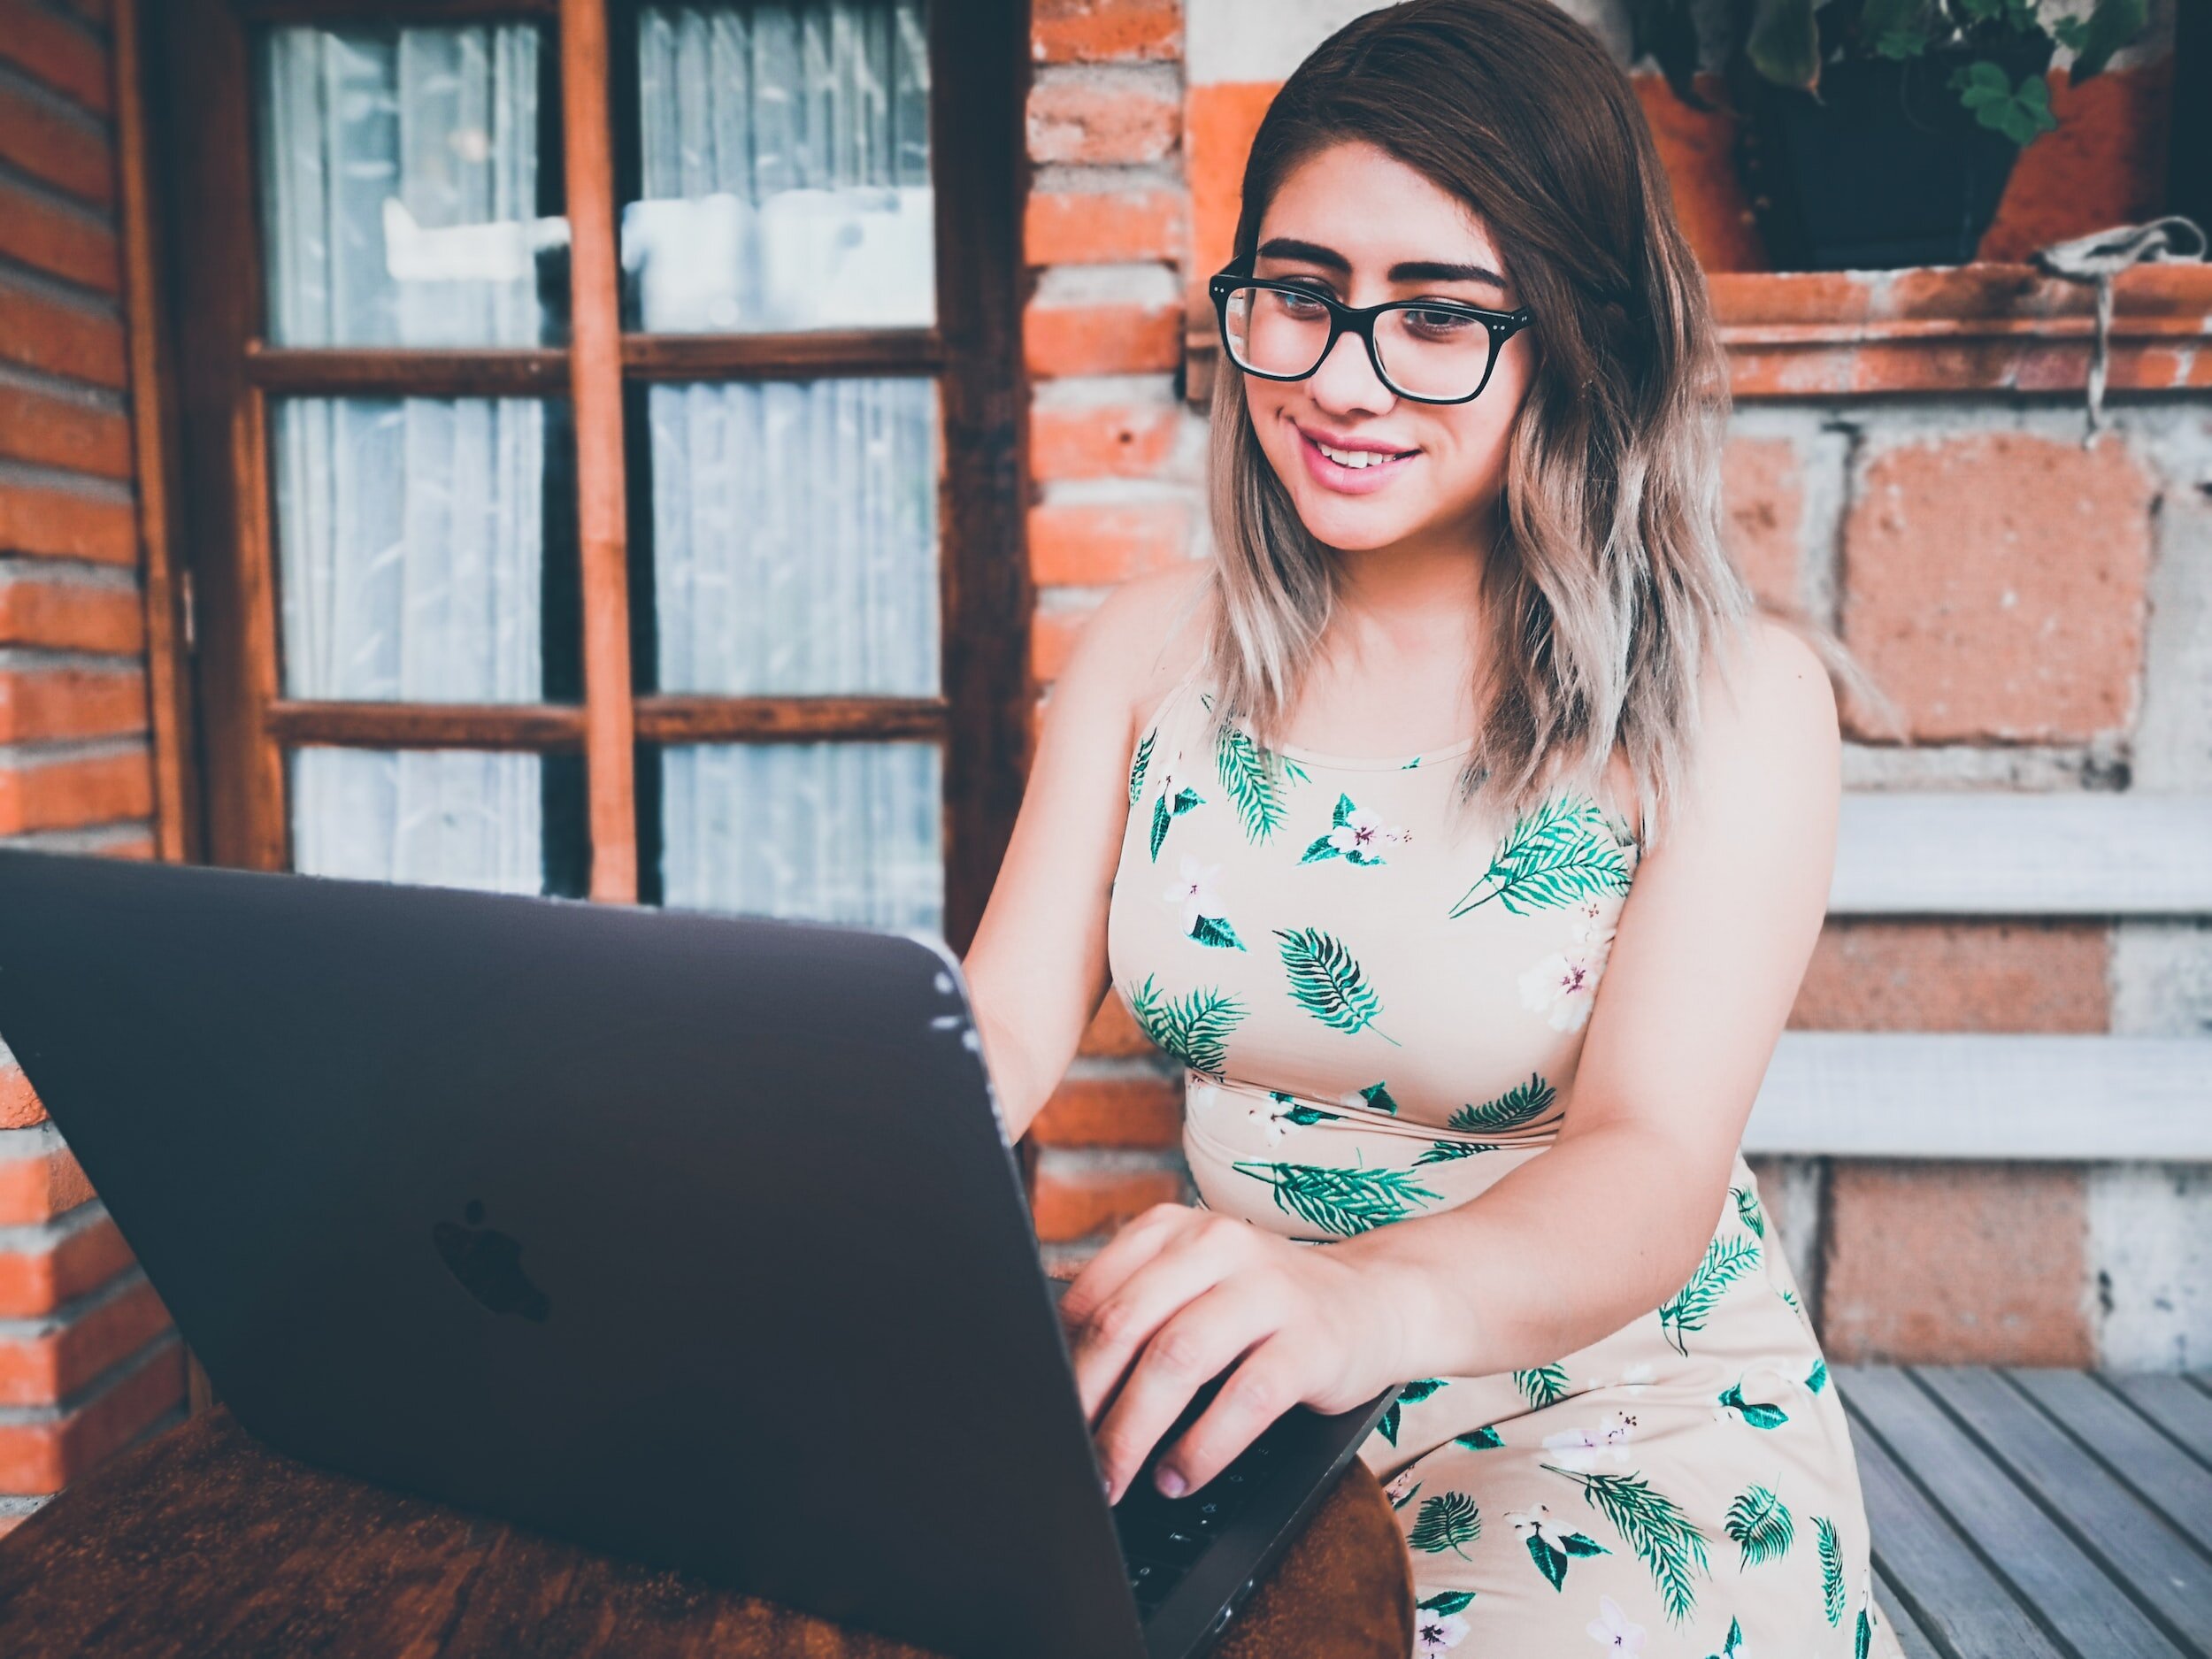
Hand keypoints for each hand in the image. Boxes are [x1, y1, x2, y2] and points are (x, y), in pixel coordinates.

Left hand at [1058, 1204, 1407, 1504]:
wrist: (1374, 1300)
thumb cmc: (1265, 1304)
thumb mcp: (1194, 1286)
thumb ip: (1134, 1311)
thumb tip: (1055, 1377)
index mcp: (1175, 1230)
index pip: (1094, 1294)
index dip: (1061, 1361)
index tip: (1044, 1413)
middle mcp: (1217, 1246)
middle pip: (1126, 1325)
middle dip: (1087, 1402)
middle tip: (1069, 1456)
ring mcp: (1268, 1290)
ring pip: (1178, 1358)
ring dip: (1135, 1431)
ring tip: (1116, 1477)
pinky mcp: (1311, 1341)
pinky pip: (1244, 1400)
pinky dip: (1202, 1448)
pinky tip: (1180, 1476)